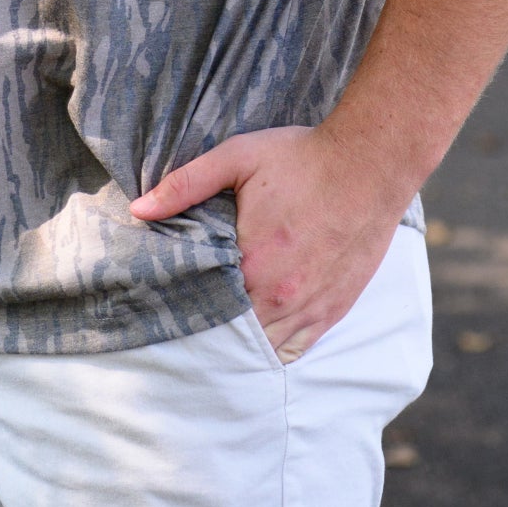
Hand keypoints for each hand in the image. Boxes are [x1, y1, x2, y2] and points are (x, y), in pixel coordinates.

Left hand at [131, 123, 399, 362]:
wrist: (368, 164)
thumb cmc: (301, 158)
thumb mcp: (237, 157)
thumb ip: (186, 185)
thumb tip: (139, 210)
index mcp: (250, 261)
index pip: (202, 303)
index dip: (185, 303)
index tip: (169, 300)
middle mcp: (279, 294)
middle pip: (231, 331)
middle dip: (211, 326)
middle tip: (191, 319)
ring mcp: (309, 307)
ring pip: (263, 347)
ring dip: (242, 341)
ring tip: (221, 331)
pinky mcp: (333, 310)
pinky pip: (295, 348)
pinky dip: (275, 347)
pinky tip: (258, 335)